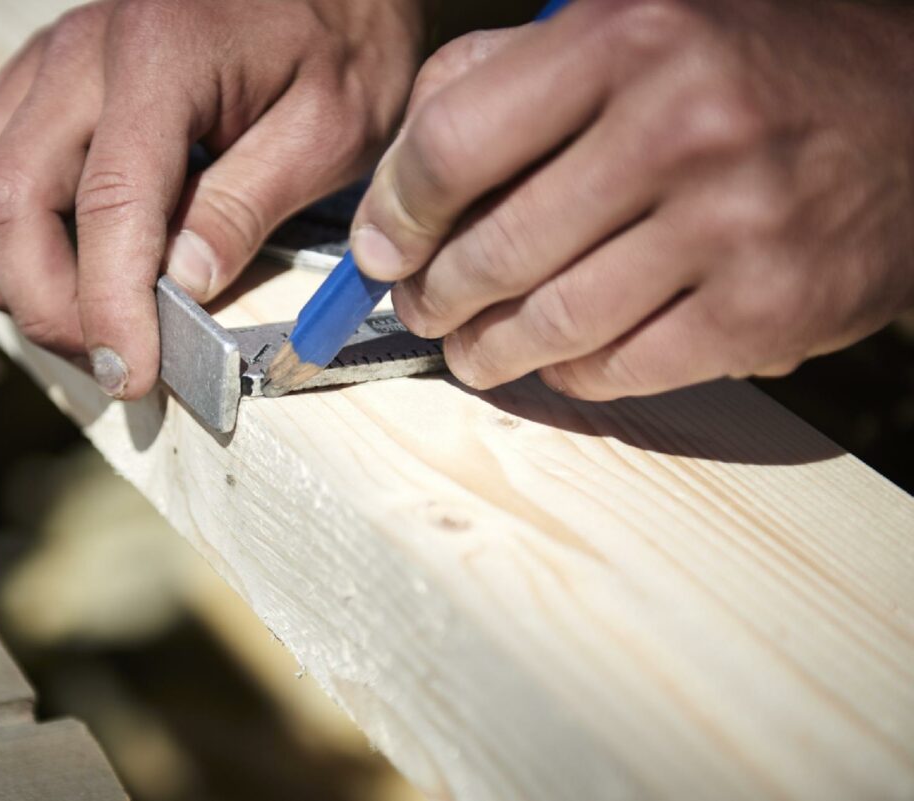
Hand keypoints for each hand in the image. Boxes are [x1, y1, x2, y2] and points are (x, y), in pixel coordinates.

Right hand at [0, 0, 422, 397]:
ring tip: (78, 324)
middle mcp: (81, 48)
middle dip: (46, 305)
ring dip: (6, 272)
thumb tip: (178, 289)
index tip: (130, 374)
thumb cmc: (337, 43)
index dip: (108, 305)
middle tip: (107, 365)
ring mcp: (45, 56)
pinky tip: (46, 264)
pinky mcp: (35, 74)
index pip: (109, 202)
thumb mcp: (331, 127)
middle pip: (7, 198)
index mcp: (161, 52)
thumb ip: (250, 202)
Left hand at [351, 0, 913, 399]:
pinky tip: (558, 357)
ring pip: (550, 324)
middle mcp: (681, 126)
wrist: (910, 116)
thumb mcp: (629, 25)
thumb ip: (505, 78)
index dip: (395, 210)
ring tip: (470, 349)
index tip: (381, 245)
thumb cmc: (743, 71)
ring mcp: (731, 226)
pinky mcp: (765, 310)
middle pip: (494, 250)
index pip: (452, 141)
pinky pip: (620, 367)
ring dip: (486, 350)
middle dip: (434, 295)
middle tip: (421, 306)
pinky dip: (570, 372)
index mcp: (627, 38)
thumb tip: (398, 186)